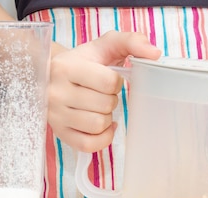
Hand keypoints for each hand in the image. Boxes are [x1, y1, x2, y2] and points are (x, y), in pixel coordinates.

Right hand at [47, 31, 161, 152]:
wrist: (53, 76)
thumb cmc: (84, 61)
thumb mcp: (104, 45)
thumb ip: (131, 42)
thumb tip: (154, 53)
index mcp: (66, 68)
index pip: (108, 82)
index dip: (116, 82)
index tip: (108, 79)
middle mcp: (56, 93)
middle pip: (105, 105)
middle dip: (111, 99)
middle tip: (101, 93)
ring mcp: (56, 116)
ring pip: (98, 125)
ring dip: (106, 117)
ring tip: (98, 107)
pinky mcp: (60, 134)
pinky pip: (89, 145)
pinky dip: (103, 138)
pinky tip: (103, 127)